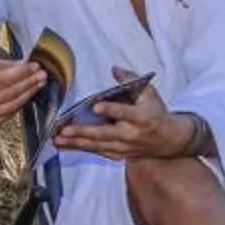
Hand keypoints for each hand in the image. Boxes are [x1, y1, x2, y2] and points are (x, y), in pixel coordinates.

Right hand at [0, 53, 46, 126]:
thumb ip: (3, 65)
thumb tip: (25, 65)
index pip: (2, 80)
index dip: (21, 73)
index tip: (36, 66)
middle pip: (8, 95)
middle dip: (28, 84)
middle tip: (42, 75)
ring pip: (10, 107)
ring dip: (27, 95)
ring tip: (38, 84)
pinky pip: (6, 116)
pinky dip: (18, 105)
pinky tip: (27, 95)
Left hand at [51, 71, 205, 161]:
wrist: (168, 140)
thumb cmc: (156, 112)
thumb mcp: (149, 92)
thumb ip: (131, 80)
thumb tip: (115, 69)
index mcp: (141, 117)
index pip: (124, 112)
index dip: (110, 109)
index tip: (95, 106)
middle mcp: (130, 134)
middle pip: (104, 134)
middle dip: (82, 132)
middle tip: (64, 130)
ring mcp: (123, 147)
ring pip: (96, 146)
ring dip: (76, 143)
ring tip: (57, 139)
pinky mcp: (118, 154)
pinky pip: (97, 151)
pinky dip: (80, 148)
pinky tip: (65, 144)